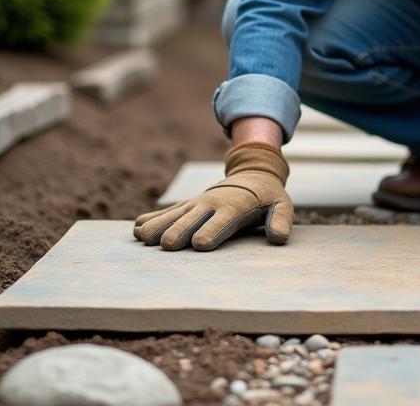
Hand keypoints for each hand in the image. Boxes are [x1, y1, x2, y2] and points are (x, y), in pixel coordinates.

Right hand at [134, 141, 292, 250]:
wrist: (252, 172)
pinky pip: (168, 212)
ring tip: (142, 237)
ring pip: (174, 215)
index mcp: (234, 207)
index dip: (211, 232)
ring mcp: (197, 204)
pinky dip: (153, 219)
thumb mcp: (282, 205)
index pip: (222, 221)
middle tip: (168, 246)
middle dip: (180, 232)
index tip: (199, 245)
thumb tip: (279, 238)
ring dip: (159, 226)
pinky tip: (137, 228)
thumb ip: (281, 220)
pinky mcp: (188, 204)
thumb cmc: (269, 195)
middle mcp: (211, 204)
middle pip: (192, 220)